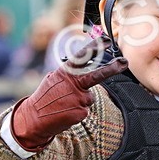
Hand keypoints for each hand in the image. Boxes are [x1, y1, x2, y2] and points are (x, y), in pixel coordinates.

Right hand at [11, 58, 127, 151]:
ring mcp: (78, 98)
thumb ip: (69, 76)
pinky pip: (85, 110)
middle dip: (112, 68)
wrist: (33, 119)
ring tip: (64, 105)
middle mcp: (73, 84)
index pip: (82, 57)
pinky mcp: (81, 112)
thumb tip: (83, 70)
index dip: (95, 47)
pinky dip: (77, 112)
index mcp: (65, 73)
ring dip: (79, 102)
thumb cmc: (45, 98)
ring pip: (89, 98)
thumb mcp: (54, 80)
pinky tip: (65, 113)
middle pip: (97, 75)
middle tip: (125, 62)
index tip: (107, 40)